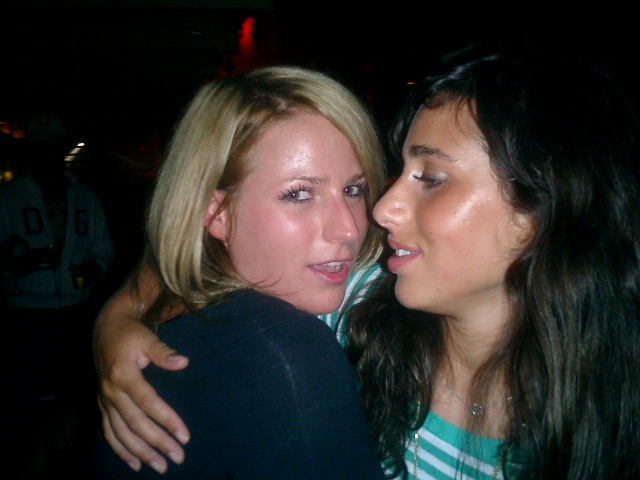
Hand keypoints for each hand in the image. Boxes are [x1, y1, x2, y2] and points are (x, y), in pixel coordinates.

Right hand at [93, 284, 189, 472]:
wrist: (104, 328)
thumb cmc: (130, 333)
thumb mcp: (146, 338)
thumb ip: (164, 352)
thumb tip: (183, 362)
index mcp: (123, 375)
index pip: (148, 402)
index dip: (167, 419)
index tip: (184, 435)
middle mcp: (110, 391)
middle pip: (136, 423)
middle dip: (158, 442)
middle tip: (178, 457)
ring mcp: (104, 400)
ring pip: (122, 433)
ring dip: (140, 452)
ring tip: (160, 466)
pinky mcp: (102, 405)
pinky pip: (108, 432)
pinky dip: (120, 449)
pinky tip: (135, 464)